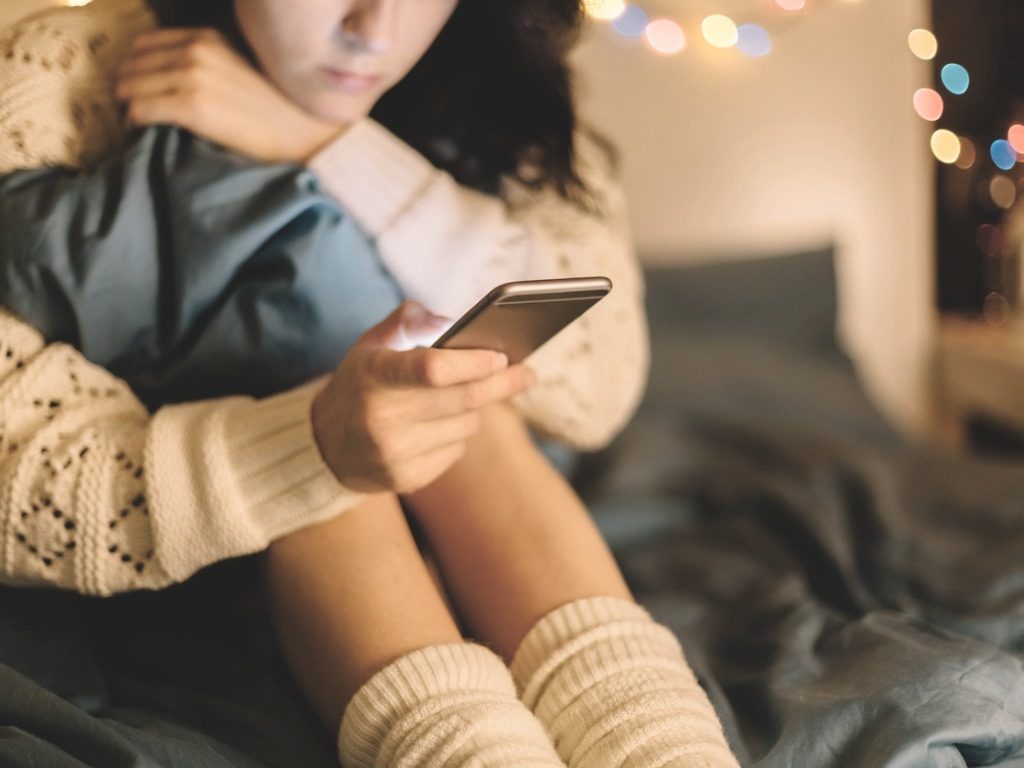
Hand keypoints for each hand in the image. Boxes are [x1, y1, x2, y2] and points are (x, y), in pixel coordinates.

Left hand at [115, 28, 341, 162]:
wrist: (303, 133)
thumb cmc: (277, 109)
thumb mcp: (240, 67)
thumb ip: (208, 61)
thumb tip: (174, 75)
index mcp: (207, 37)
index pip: (145, 44)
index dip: (135, 68)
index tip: (137, 89)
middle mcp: (196, 50)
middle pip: (132, 65)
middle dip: (126, 88)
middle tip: (131, 110)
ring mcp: (192, 77)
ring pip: (129, 88)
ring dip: (127, 108)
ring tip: (135, 124)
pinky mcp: (192, 107)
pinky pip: (140, 111)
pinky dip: (134, 124)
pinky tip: (140, 134)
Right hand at [311, 301, 536, 493]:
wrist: (324, 445)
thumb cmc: (360, 384)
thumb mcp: (371, 345)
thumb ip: (409, 322)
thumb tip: (451, 322)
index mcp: (373, 375)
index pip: (433, 369)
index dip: (473, 362)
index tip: (502, 356)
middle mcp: (382, 418)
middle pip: (463, 399)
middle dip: (501, 383)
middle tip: (526, 373)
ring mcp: (394, 453)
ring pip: (466, 426)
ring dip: (473, 409)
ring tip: (458, 398)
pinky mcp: (406, 479)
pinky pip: (456, 451)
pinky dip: (457, 435)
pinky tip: (438, 427)